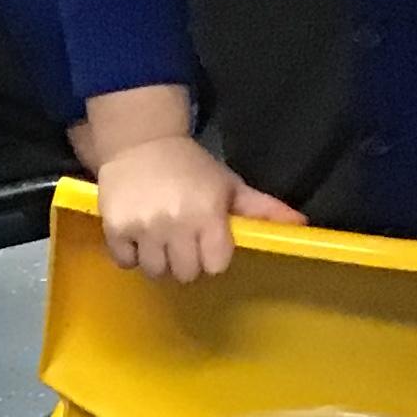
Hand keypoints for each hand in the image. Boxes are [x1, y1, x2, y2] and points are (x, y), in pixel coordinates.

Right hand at [95, 134, 302, 280]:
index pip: (215, 264)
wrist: (141, 143)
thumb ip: (262, 208)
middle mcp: (176, 224)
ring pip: (155, 271)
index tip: (207, 243)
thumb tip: (300, 226)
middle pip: (185, 274)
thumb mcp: (229, 184)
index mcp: (207, 213)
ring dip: (159, 261)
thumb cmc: (191, 167)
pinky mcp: (115, 229)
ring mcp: (143, 228)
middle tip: (183, 242)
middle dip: (186, 262)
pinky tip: (139, 236)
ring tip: (160, 240)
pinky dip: (131, 254)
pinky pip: (125, 262)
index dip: (213, 257)